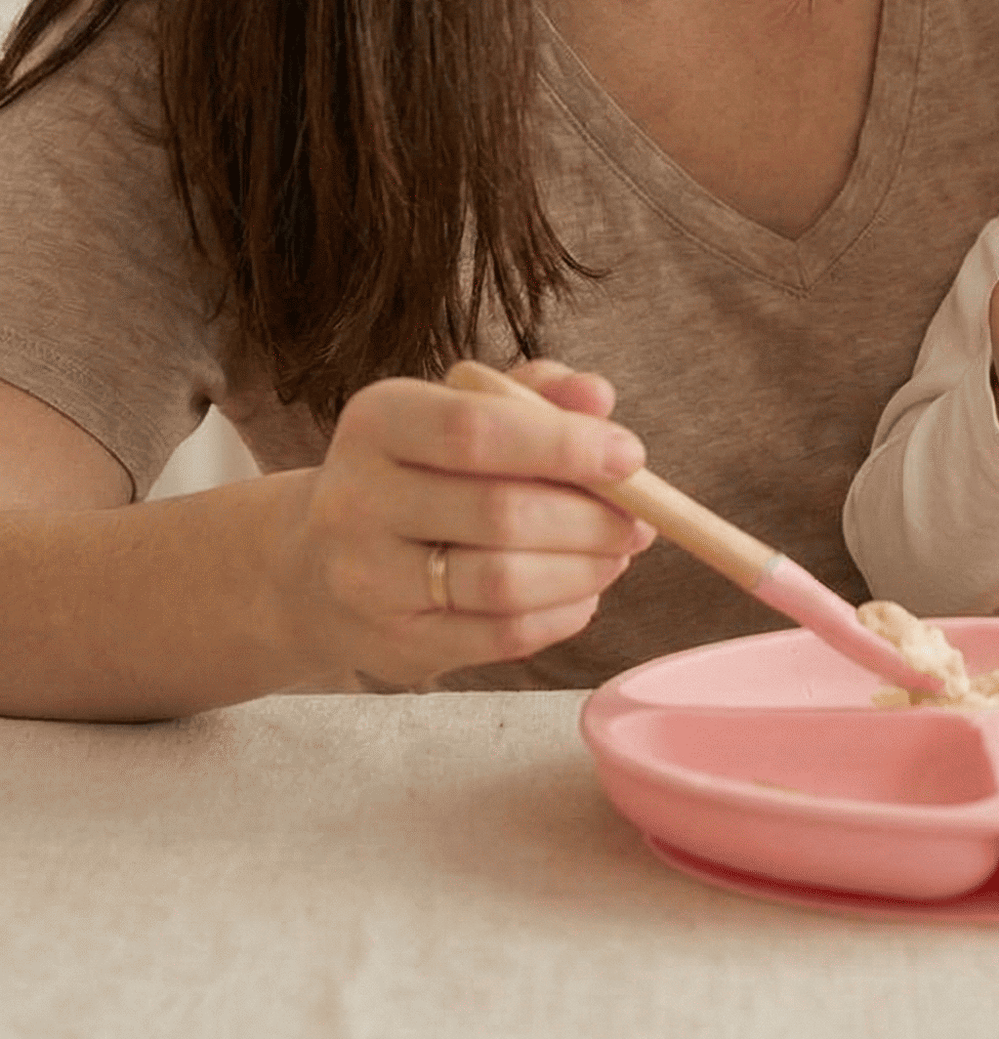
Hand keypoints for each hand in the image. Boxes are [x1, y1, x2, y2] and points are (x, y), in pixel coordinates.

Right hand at [277, 358, 654, 688]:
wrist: (315, 562)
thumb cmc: (419, 471)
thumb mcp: (462, 410)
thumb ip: (536, 394)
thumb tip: (599, 397)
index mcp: (378, 421)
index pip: (476, 430)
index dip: (564, 445)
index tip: (630, 456)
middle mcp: (357, 500)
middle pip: (500, 513)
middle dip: (592, 519)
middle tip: (642, 518)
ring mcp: (367, 581)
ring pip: (504, 584)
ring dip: (585, 570)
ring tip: (616, 553)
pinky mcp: (393, 644)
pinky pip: (500, 636)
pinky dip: (562, 614)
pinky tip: (582, 590)